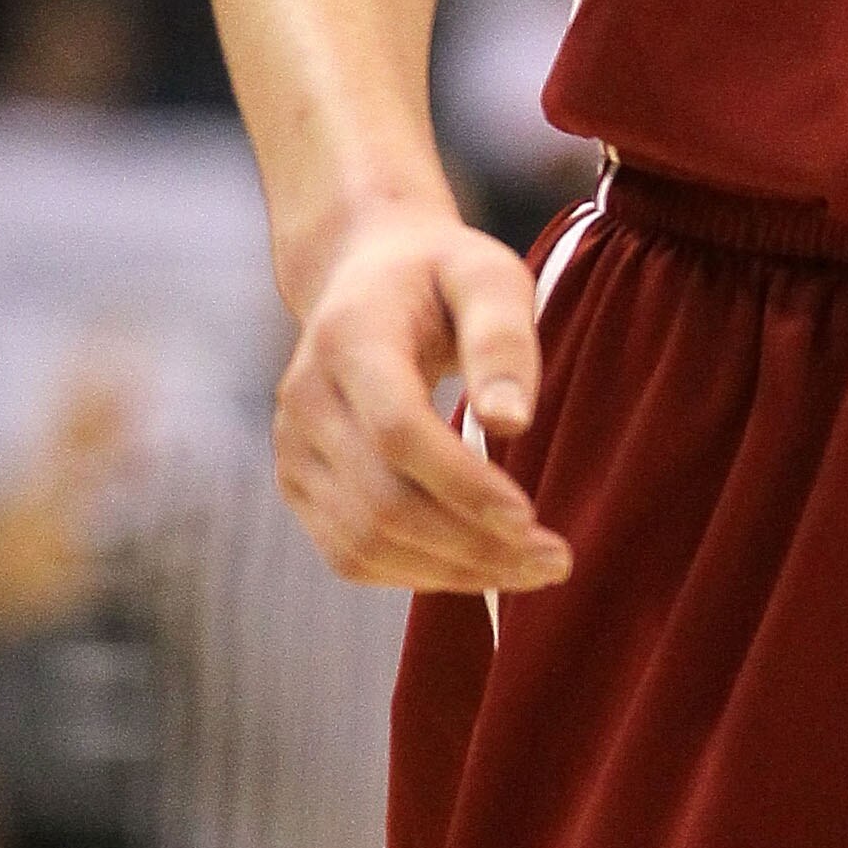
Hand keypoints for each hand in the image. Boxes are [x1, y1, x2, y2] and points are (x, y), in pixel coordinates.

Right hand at [275, 203, 573, 596]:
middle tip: (554, 560)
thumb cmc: (442, 275)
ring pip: (364, 542)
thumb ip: (503, 340)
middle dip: (473, 544)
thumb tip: (512, 424)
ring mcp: (292, 448)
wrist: (365, 274)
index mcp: (350, 339)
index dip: (462, 485)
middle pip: (382, 501)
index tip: (530, 517)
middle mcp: (305, 398)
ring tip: (529, 568)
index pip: (397, 431)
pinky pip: (350, 553)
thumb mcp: (489, 276)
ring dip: (453, 571)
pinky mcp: (298, 483)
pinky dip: (418, 574)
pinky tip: (477, 566)